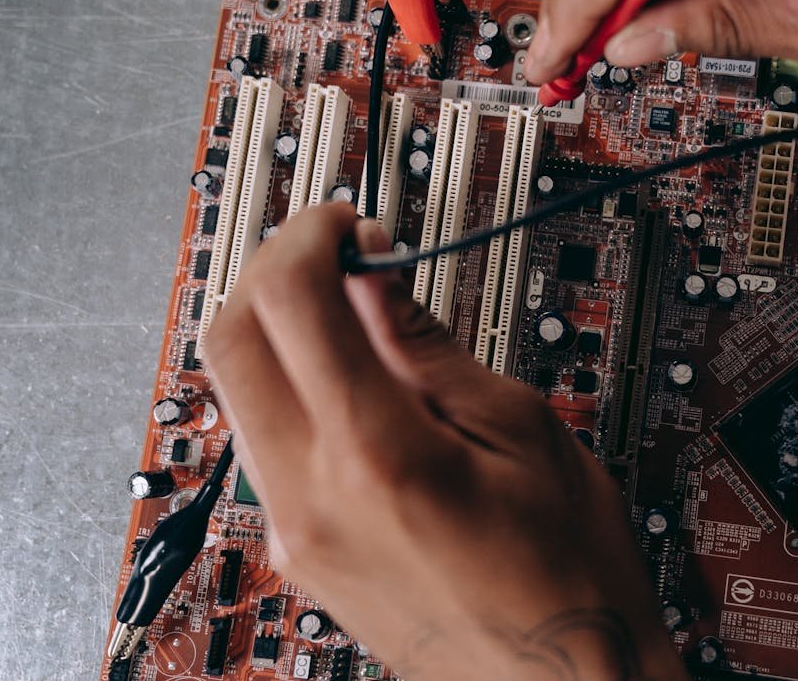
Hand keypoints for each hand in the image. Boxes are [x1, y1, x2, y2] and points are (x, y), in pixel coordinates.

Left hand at [205, 204, 684, 679]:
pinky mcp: (301, 553)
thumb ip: (429, 348)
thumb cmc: (567, 572)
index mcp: (379, 456)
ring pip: (237, 392)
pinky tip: (355, 383)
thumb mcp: (523, 432)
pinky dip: (291, 389)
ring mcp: (296, 533)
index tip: (350, 225)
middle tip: (337, 252)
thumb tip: (373, 278)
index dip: (311, 234)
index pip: (291, 299)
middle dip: (272, 269)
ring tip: (357, 315)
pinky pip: (264, 445)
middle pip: (230, 339)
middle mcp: (312, 499)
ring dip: (278, 330)